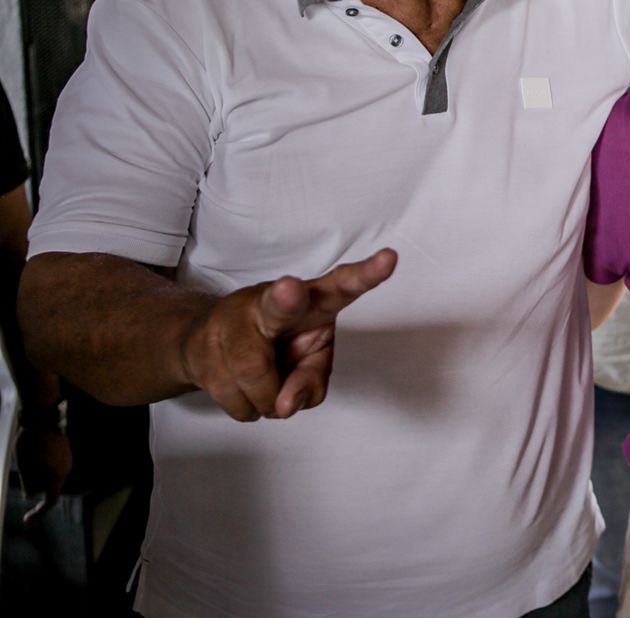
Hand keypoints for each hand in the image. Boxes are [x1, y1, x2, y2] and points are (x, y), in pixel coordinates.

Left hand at [16, 425, 70, 523]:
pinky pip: (53, 466)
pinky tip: (35, 451)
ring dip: (37, 474)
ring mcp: (67, 460)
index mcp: (57, 475)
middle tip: (22, 470)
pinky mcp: (65, 452)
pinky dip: (42, 466)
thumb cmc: (29, 442)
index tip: (26, 519)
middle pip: (49, 488)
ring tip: (27, 456)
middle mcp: (66, 469)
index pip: (50, 501)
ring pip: (50, 477)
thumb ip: (27, 484)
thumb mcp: (23, 466)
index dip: (38, 513)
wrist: (40, 416)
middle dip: (34, 485)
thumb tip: (30, 496)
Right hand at [179, 248, 396, 421]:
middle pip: (277, 306)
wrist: (209, 343)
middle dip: (285, 300)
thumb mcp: (311, 360)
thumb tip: (284, 406)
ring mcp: (231, 322)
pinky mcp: (201, 350)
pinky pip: (236, 402)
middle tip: (291, 289)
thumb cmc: (279, 343)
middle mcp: (270, 301)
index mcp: (313, 299)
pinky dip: (247, 407)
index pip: (343, 284)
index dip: (366, 275)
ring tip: (267, 379)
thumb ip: (312, 381)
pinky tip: (243, 384)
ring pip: (256, 380)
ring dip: (266, 399)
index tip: (390, 259)